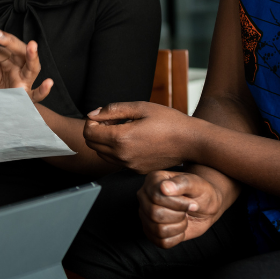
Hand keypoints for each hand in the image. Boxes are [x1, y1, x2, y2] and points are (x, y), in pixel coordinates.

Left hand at [0, 28, 52, 102]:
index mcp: (7, 57)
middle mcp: (18, 66)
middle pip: (17, 50)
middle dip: (8, 41)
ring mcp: (24, 80)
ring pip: (32, 67)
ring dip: (32, 56)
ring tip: (32, 45)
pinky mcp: (26, 97)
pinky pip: (37, 94)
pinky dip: (44, 90)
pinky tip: (49, 83)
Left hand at [82, 101, 198, 173]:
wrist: (191, 141)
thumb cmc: (168, 121)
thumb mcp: (140, 107)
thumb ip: (113, 110)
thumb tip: (92, 114)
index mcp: (121, 138)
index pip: (88, 133)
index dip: (91, 121)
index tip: (103, 116)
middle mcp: (122, 156)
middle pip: (92, 144)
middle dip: (96, 131)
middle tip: (112, 121)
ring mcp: (130, 166)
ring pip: (102, 154)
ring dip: (104, 142)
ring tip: (122, 130)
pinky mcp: (137, 171)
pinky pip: (116, 161)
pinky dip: (116, 151)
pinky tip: (131, 140)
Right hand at [137, 171, 225, 248]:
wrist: (206, 207)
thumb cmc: (201, 193)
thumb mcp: (197, 184)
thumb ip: (182, 183)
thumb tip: (164, 188)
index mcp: (153, 180)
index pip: (156, 197)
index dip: (178, 204)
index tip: (192, 203)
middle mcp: (145, 197)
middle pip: (155, 214)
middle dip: (179, 215)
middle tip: (187, 210)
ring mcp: (145, 214)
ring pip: (158, 229)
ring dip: (179, 226)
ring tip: (184, 218)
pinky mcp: (150, 231)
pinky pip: (161, 242)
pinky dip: (177, 237)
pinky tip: (180, 227)